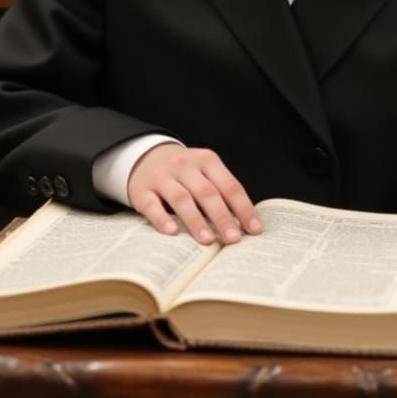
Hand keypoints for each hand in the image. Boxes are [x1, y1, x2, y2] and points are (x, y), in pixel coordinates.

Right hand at [127, 143, 262, 244]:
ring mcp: (162, 177)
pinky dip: (162, 219)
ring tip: (208, 240)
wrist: (146, 157)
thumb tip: (241, 226)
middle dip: (222, 217)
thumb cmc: (185, 173)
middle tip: (233, 239)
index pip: (229, 186)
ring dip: (196, 220)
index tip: (254, 230)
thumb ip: (221, 193)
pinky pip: (152, 206)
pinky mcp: (142, 191)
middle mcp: (184, 165)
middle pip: (207, 192)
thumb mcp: (204, 173)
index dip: (243, 208)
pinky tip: (173, 232)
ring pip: (181, 198)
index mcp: (206, 160)